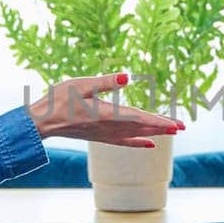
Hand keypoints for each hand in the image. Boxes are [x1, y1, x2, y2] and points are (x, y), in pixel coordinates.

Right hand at [29, 72, 183, 148]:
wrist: (41, 122)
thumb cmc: (57, 100)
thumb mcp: (80, 84)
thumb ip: (104, 82)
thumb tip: (126, 77)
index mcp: (106, 113)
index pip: (138, 118)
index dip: (158, 121)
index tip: (176, 124)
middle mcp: (108, 127)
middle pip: (141, 128)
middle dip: (162, 127)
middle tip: (182, 127)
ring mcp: (104, 134)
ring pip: (135, 135)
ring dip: (155, 133)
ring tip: (172, 132)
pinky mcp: (100, 137)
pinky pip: (124, 142)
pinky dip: (139, 143)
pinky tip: (150, 145)